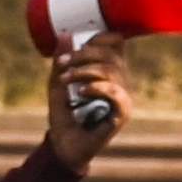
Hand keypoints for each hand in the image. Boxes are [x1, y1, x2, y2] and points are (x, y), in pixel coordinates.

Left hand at [40, 40, 127, 170]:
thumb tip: (65, 34)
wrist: (64, 147)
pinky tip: (82, 91)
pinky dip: (98, 88)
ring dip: (84, 70)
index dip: (101, 37)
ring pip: (111, 71)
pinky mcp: (122, 113)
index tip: (78, 42)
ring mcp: (123, 97)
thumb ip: (62, 62)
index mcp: (110, 70)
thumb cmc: (65, 115)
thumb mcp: (58, 83)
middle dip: (84, 55)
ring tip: (65, 79)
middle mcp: (121, 81)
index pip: (117, 43)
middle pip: (111, 55)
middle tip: (62, 64)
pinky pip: (116, 93)